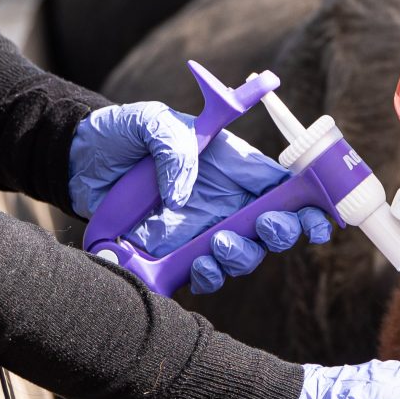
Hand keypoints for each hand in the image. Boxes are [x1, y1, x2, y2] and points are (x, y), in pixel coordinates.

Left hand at [67, 104, 334, 292]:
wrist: (79, 164)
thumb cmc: (122, 133)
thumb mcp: (148, 122)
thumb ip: (172, 146)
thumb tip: (183, 194)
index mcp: (233, 166)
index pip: (283, 185)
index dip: (309, 203)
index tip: (319, 218)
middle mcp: (226, 201)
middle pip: (274, 226)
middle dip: (283, 233)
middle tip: (268, 227)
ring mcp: (203, 230)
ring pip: (245, 256)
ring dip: (242, 256)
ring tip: (219, 243)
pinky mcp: (176, 255)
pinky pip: (205, 276)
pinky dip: (207, 276)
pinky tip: (196, 265)